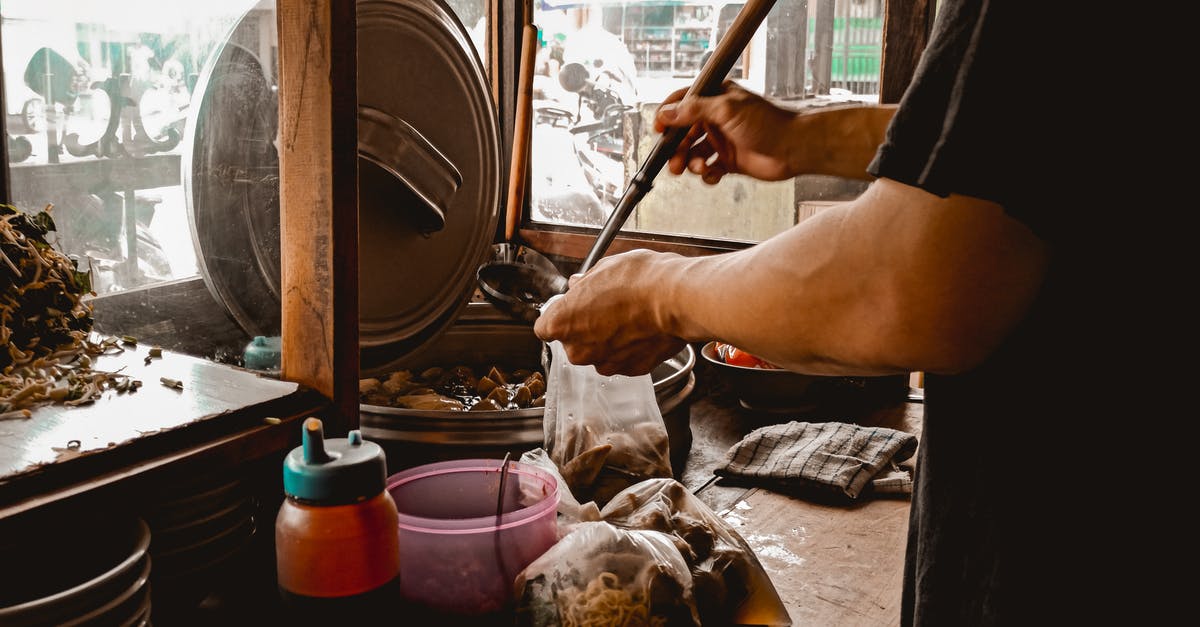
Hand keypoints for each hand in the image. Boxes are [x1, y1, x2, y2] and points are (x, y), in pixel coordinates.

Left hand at [534, 250, 686, 376]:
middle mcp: (578, 350)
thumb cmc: (639, 281)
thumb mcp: (603, 268)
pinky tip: (643, 329)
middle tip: (606, 307)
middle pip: (573, 342)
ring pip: (598, 352)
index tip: (572, 306)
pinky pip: (623, 359)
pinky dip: (630, 348)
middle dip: (586, 327)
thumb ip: (586, 284)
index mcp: (561, 323)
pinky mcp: (631, 370)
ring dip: (608, 339)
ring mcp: (605, 363)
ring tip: (629, 317)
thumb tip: (581, 285)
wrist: (676, 299)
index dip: (561, 315)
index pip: (545, 326)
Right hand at [654, 82, 798, 183]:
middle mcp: (717, 119)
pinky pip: (708, 169)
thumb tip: (667, 112)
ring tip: (694, 168)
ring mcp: (723, 140)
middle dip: (676, 148)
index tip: (658, 129)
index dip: (668, 115)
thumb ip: (694, 110)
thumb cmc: (768, 122)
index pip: (683, 103)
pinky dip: (706, 175)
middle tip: (674, 161)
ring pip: (694, 153)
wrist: (794, 147)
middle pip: (684, 133)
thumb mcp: (726, 109)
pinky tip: (712, 174)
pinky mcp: (729, 161)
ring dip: (690, 163)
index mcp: (716, 98)